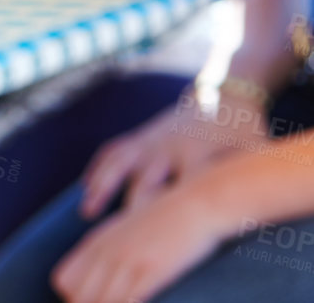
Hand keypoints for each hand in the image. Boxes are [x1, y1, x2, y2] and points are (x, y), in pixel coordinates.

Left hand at [52, 183, 230, 302]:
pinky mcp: (152, 269)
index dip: (75, 298)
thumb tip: (100, 269)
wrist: (197, 203)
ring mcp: (128, 260)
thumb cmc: (168, 218)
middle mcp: (105, 251)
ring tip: (128, 302)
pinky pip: (129, 301)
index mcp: (96, 241)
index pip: (62, 280)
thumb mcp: (127, 226)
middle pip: (77, 297)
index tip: (95, 301)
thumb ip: (108, 245)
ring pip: (101, 302)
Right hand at [78, 89, 269, 218]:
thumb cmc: (243, 135)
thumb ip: (236, 178)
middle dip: (132, 210)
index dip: (169, 213)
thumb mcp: (250, 154)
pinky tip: (85, 189)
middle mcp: (169, 147)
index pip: (180, 189)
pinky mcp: (140, 135)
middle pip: (145, 182)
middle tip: (121, 239)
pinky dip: (97, 169)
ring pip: (119, 164)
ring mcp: (151, 139)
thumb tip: (237, 211)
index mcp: (198, 154)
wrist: (226, 95)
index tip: (159, 236)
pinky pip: (112, 150)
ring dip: (102, 188)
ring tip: (88, 213)